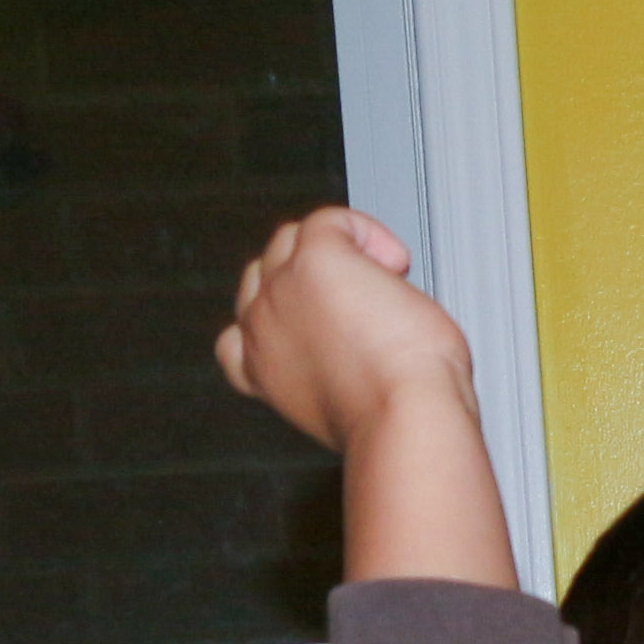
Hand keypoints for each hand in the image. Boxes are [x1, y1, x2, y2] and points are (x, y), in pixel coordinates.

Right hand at [218, 208, 509, 586]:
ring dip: (338, 254)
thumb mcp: (348, 406)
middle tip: (365, 309)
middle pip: (265, 273)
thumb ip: (330, 376)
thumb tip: (362, 356)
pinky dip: (367, 232)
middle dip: (312, 280)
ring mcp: (284, 289)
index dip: (276, 321)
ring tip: (384, 286)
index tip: (320, 332)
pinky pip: (332, 219)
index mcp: (263, 371)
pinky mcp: (317, 259)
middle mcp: (263, 328)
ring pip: (290, 238)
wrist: (405, 422)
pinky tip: (396, 263)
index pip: (238, 334)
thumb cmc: (397, 424)